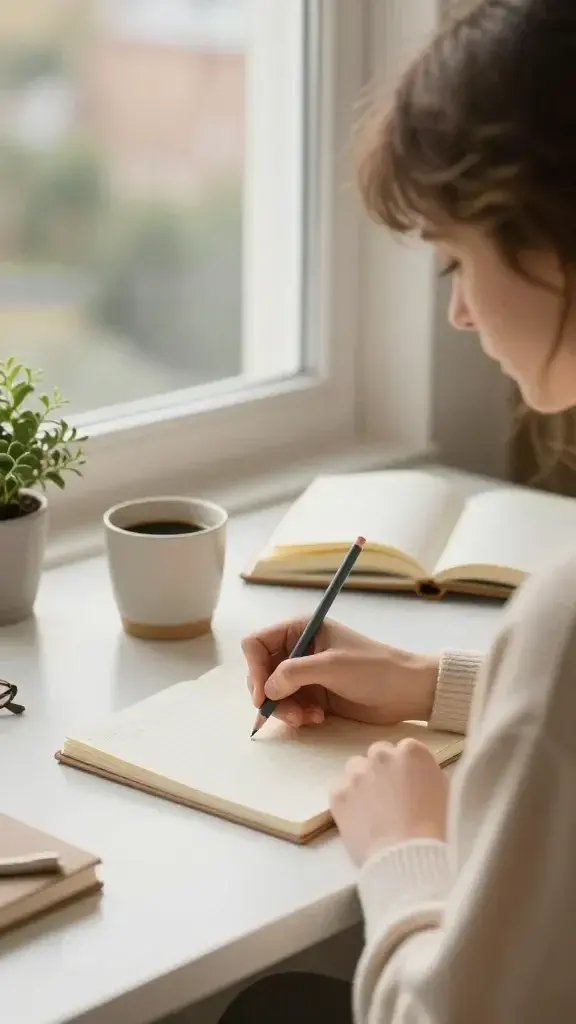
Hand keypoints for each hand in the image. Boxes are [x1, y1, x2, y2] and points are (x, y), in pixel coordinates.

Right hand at [242, 617, 437, 727]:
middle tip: (288, 714)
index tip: (263, 695)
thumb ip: (294, 673)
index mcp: (300, 629)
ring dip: (285, 709)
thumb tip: (266, 689)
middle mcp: (298, 649)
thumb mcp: (332, 666)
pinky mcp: (313, 695)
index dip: (254, 668)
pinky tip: (316, 719)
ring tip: (307, 718)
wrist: (407, 691)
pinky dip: (297, 716)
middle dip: (270, 695)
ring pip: (273, 694)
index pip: (256, 643)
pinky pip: (289, 707)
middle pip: (260, 672)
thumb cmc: (374, 669)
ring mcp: (305, 674)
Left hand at [330, 739, 448, 865]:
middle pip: (379, 755)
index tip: (410, 785)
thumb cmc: (437, 829)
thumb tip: (417, 776)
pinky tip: (358, 819)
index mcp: (411, 751)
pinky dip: (347, 801)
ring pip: (356, 768)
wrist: (409, 858)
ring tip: (372, 807)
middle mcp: (381, 755)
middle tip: (390, 796)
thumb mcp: (445, 793)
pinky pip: (340, 791)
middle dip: (383, 770)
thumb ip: (426, 774)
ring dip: (363, 781)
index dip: (407, 769)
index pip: (406, 750)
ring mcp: (356, 773)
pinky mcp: (338, 794)